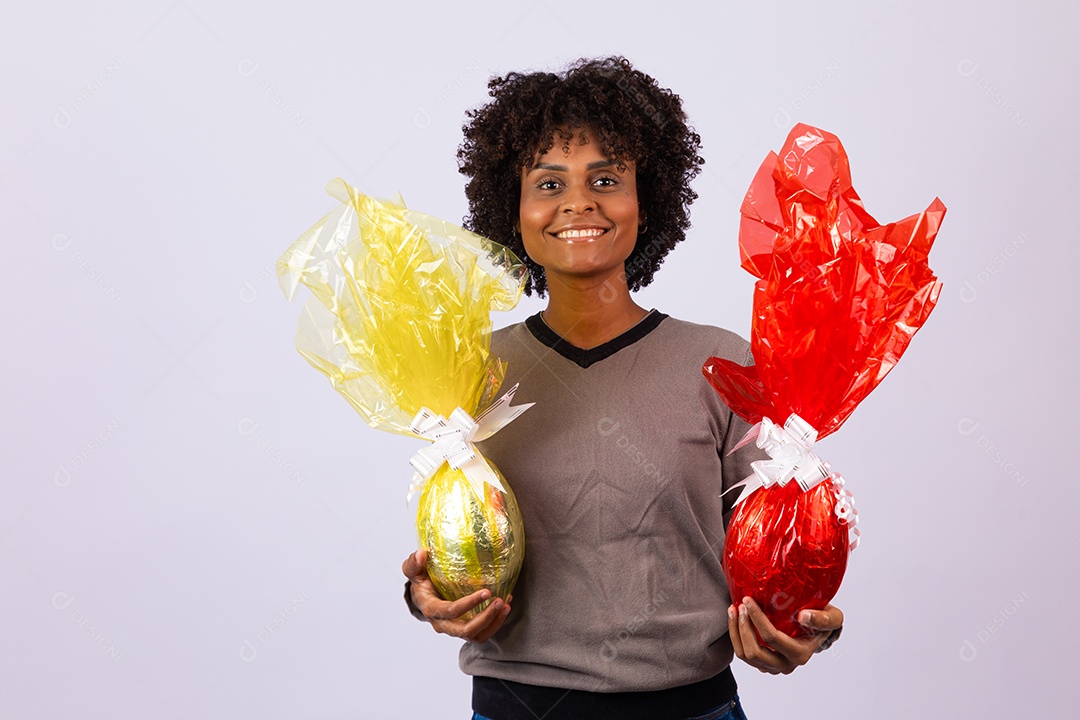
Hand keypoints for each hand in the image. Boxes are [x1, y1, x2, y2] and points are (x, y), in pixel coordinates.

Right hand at [401, 549, 511, 642]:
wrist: (422, 595)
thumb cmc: (420, 580)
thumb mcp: (413, 570)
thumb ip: (414, 562)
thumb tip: (422, 553)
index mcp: (431, 609)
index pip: (451, 611)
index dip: (469, 604)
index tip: (486, 591)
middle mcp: (442, 624)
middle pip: (465, 630)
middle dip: (485, 617)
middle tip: (500, 601)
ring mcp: (454, 629)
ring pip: (475, 636)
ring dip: (493, 622)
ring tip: (506, 605)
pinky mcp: (464, 629)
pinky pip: (481, 634)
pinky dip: (495, 624)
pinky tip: (505, 608)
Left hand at [727, 597, 843, 674]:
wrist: (817, 629)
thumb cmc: (823, 621)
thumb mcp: (832, 617)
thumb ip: (823, 618)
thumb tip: (803, 616)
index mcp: (800, 654)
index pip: (772, 638)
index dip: (757, 619)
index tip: (748, 600)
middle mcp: (785, 665)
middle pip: (754, 652)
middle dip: (742, 627)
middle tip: (740, 604)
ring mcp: (772, 666)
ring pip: (745, 655)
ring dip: (736, 631)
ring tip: (734, 609)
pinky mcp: (762, 663)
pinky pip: (743, 653)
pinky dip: (735, 636)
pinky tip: (735, 617)